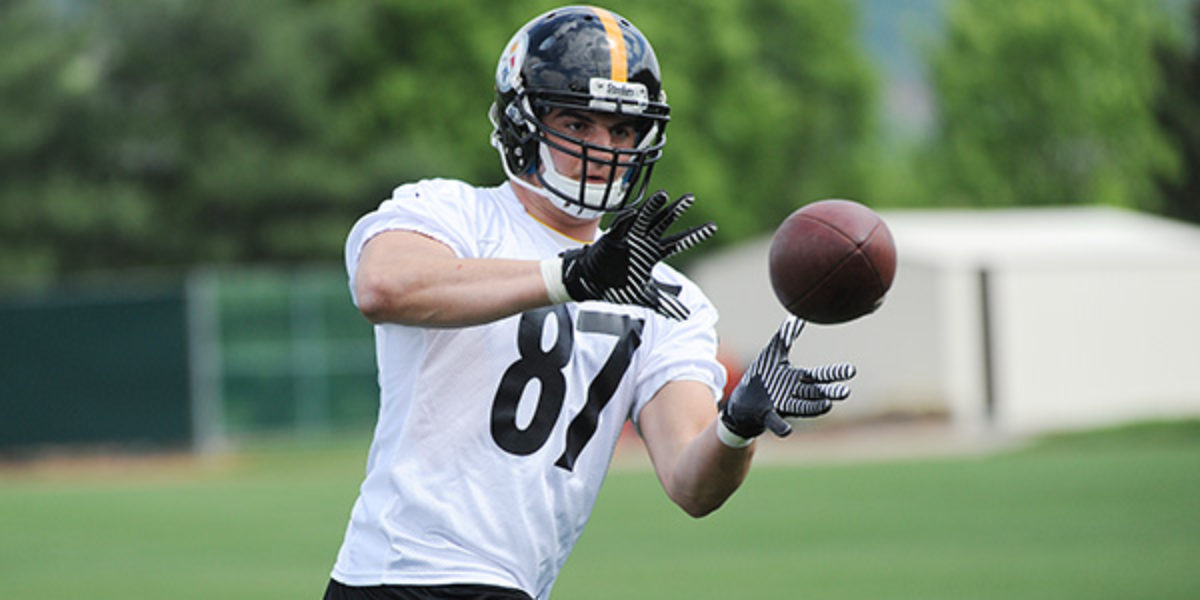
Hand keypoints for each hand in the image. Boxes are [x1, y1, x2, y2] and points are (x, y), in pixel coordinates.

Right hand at [555, 190, 716, 319]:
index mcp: (654, 252)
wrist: (593, 282)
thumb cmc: (619, 285)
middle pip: (663, 223)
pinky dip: (626, 220)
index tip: (713, 227)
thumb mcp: (645, 296)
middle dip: (675, 211)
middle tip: (690, 198)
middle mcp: (644, 241)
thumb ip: (665, 303)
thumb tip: (686, 316)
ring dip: (653, 207)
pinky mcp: (612, 237)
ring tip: (664, 195)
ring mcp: (629, 237)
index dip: (695, 235)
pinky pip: (620, 226)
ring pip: (644, 218)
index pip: (679, 242)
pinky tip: (633, 213)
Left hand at [718, 316, 854, 444]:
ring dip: (813, 407)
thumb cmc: (762, 378)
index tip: (851, 371)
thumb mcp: (773, 354)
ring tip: (827, 406)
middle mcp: (794, 394)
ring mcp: (781, 406)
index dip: (834, 374)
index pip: (819, 376)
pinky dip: (781, 427)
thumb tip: (796, 316)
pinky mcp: (766, 415)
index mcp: (797, 380)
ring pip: (802, 407)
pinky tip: (788, 431)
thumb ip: (785, 337)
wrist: (742, 402)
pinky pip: (776, 422)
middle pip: (815, 393)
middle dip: (830, 393)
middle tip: (845, 391)